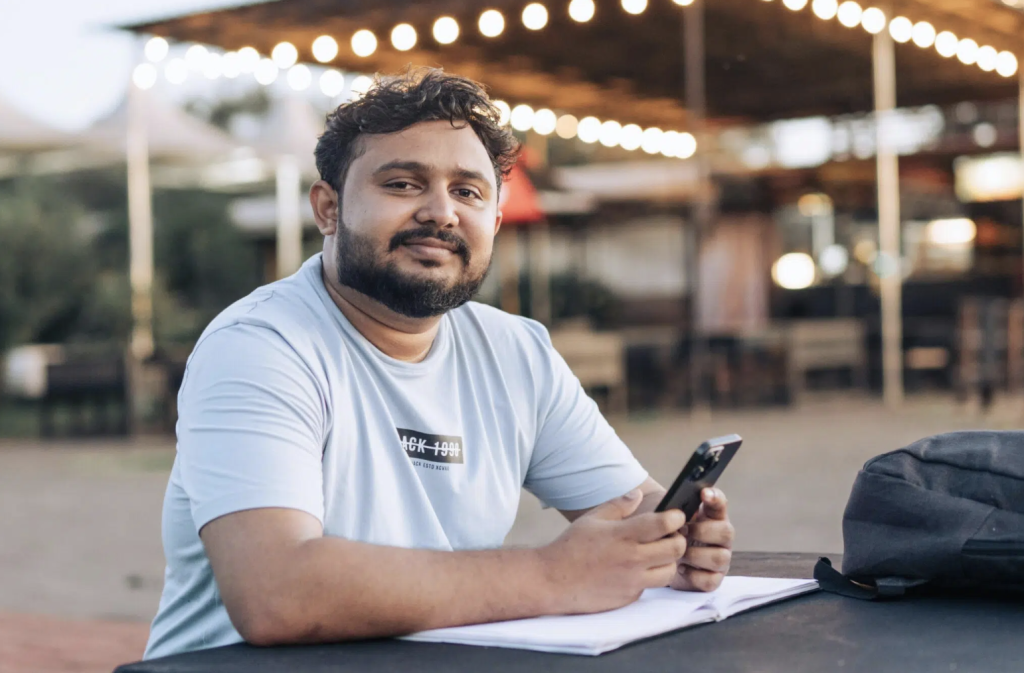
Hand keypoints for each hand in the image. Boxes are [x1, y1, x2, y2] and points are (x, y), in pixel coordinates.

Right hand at [537, 489, 687, 614]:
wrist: (553, 581)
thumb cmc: (571, 547)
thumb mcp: (592, 519)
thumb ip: (618, 506)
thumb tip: (637, 494)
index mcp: (623, 535)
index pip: (663, 524)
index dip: (675, 517)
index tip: (675, 515)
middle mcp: (632, 559)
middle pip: (675, 549)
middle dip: (678, 539)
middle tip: (671, 535)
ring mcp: (633, 580)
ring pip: (670, 571)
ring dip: (668, 561)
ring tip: (657, 554)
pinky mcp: (630, 597)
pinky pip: (651, 586)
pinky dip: (650, 577)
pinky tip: (637, 569)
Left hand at [670, 488, 733, 592]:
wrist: (663, 563)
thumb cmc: (669, 536)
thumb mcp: (670, 520)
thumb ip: (673, 511)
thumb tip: (669, 508)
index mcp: (712, 518)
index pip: (720, 503)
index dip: (715, 497)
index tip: (704, 493)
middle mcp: (721, 538)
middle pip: (727, 532)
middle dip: (703, 531)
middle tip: (683, 531)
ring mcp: (720, 559)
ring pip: (721, 557)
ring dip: (697, 555)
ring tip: (680, 553)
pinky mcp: (713, 579)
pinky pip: (711, 580)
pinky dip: (694, 575)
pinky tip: (681, 568)